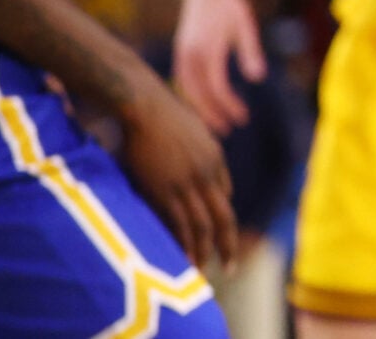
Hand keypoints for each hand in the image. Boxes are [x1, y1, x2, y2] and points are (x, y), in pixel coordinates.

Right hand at [120, 83, 236, 269]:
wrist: (144, 104)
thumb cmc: (161, 112)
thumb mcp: (191, 129)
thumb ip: (196, 149)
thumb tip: (194, 164)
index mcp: (215, 157)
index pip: (225, 193)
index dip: (220, 212)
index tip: (216, 230)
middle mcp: (207, 172)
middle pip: (223, 216)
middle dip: (227, 243)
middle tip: (230, 265)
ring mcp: (187, 182)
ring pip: (202, 225)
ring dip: (203, 250)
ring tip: (202, 270)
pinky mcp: (164, 189)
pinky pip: (178, 223)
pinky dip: (183, 243)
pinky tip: (182, 257)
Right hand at [171, 0, 266, 133]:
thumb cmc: (231, 5)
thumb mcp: (245, 26)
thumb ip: (250, 52)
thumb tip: (258, 79)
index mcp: (208, 49)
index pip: (218, 88)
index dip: (229, 106)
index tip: (243, 118)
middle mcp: (191, 54)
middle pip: (199, 94)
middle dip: (214, 114)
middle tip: (229, 129)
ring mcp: (182, 53)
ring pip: (188, 90)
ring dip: (201, 108)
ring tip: (216, 122)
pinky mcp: (179, 51)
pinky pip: (183, 80)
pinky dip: (192, 95)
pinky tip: (204, 103)